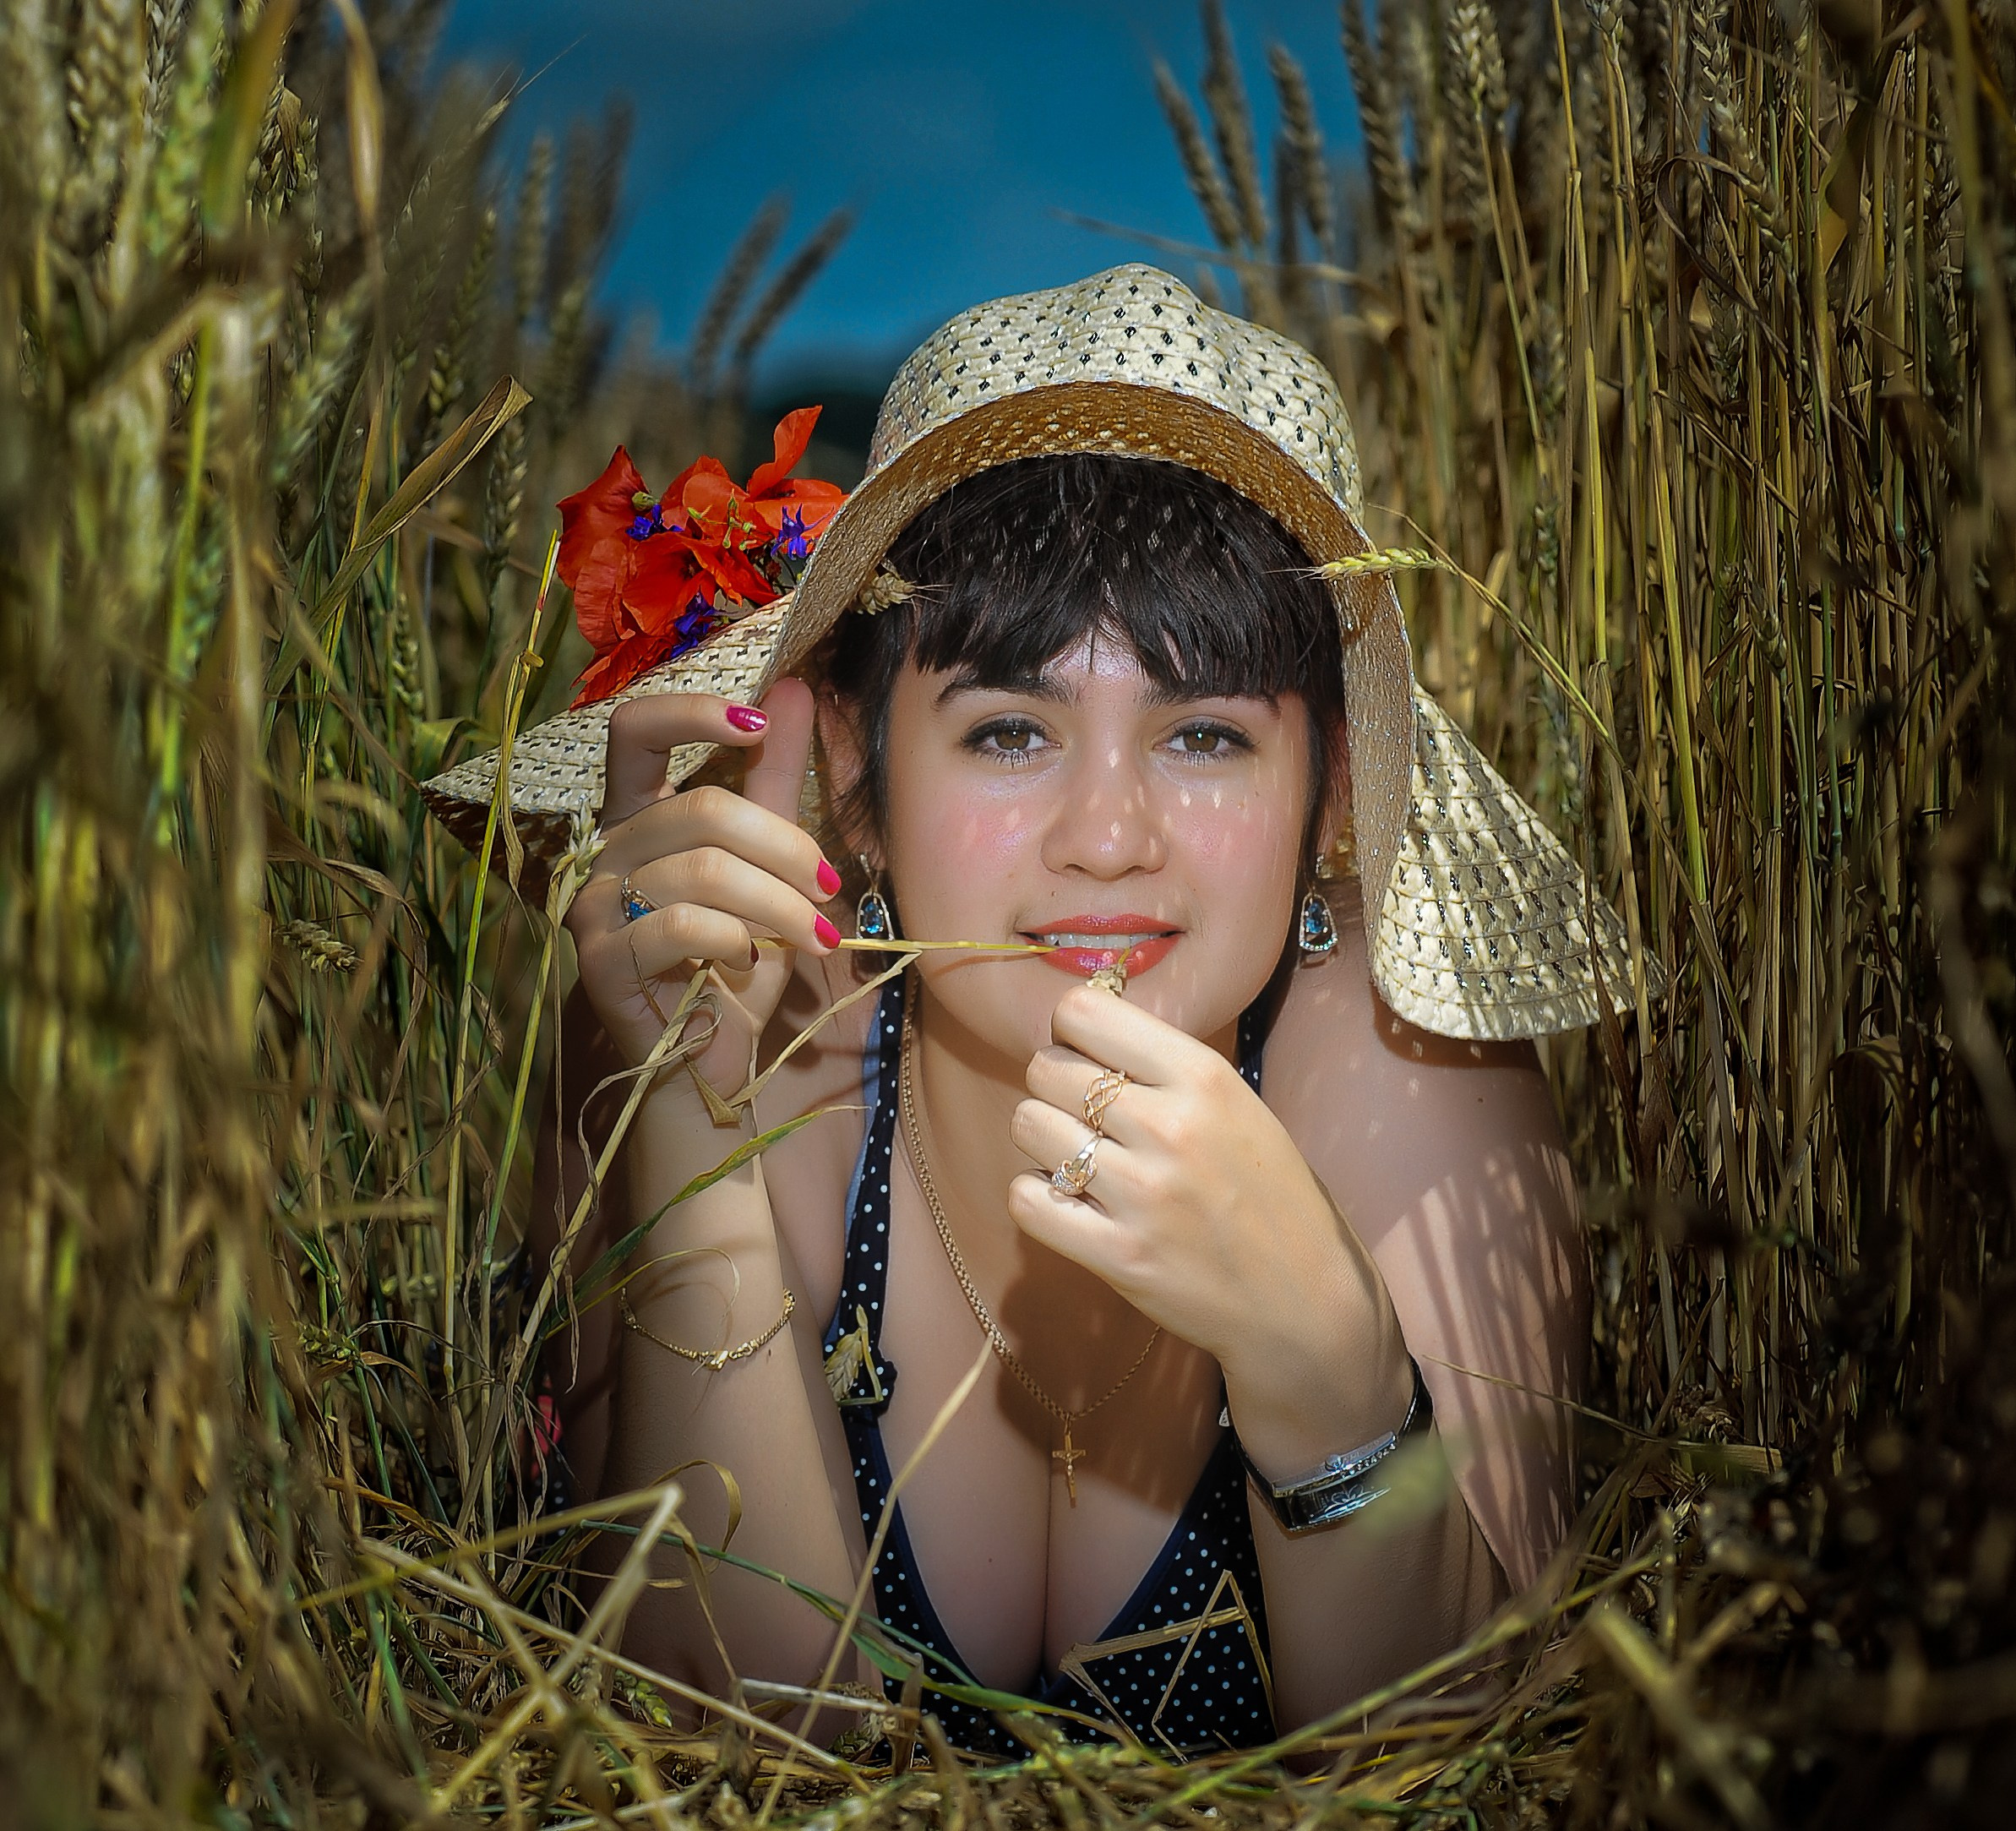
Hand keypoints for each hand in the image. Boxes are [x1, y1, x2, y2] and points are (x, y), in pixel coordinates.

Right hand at [566, 680, 839, 1091]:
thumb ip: (773, 777)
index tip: (759, 722)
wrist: (709, 1061)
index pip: (635, 730)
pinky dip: (736, 941)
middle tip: (831, 888)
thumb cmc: (735, 960)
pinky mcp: (601, 959)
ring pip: (702, 870)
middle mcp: (606, 851)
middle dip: (786, 847)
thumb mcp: (767, 862)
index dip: (692, 712)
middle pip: (700, 807)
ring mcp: (594, 905)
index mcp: (637, 815)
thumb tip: (795, 687)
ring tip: (816, 936)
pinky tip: (752, 963)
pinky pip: (680, 925)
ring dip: (780, 904)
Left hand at [1006, 986, 1409, 1455]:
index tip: (1090, 1060)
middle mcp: (1168, 1125)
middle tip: (1088, 1121)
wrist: (1306, 1300)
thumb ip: (1164, 1069)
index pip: (1083, 1013)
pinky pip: (1026, 1198)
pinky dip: (1037, 1198)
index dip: (1073, 1035)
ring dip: (1046, 1142)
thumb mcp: (1236, 1106)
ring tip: (1084, 1163)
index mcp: (1202, 1076)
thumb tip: (1082, 1029)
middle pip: (1046, 1068)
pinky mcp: (1117, 1254)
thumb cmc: (1270, 1195)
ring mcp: (1140, 1192)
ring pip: (1029, 1125)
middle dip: (1056, 1090)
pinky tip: (1072, 1205)